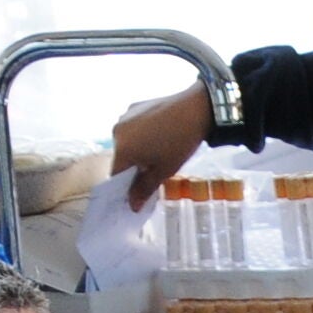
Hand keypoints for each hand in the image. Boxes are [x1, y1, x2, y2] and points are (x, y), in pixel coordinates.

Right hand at [111, 85, 210, 204]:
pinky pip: (133, 126)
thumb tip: (132, 207)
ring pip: (127, 140)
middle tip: (155, 169)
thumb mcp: (164, 171)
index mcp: (122, 149)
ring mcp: (125, 116)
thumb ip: (144, 189)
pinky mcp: (134, 105)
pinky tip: (160, 132)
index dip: (126, 186)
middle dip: (134, 166)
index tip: (138, 191)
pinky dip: (141, 133)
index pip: (116, 175)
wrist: (196, 109)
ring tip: (160, 149)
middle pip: (121, 156)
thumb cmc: (179, 144)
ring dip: (138, 148)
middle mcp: (117, 131)